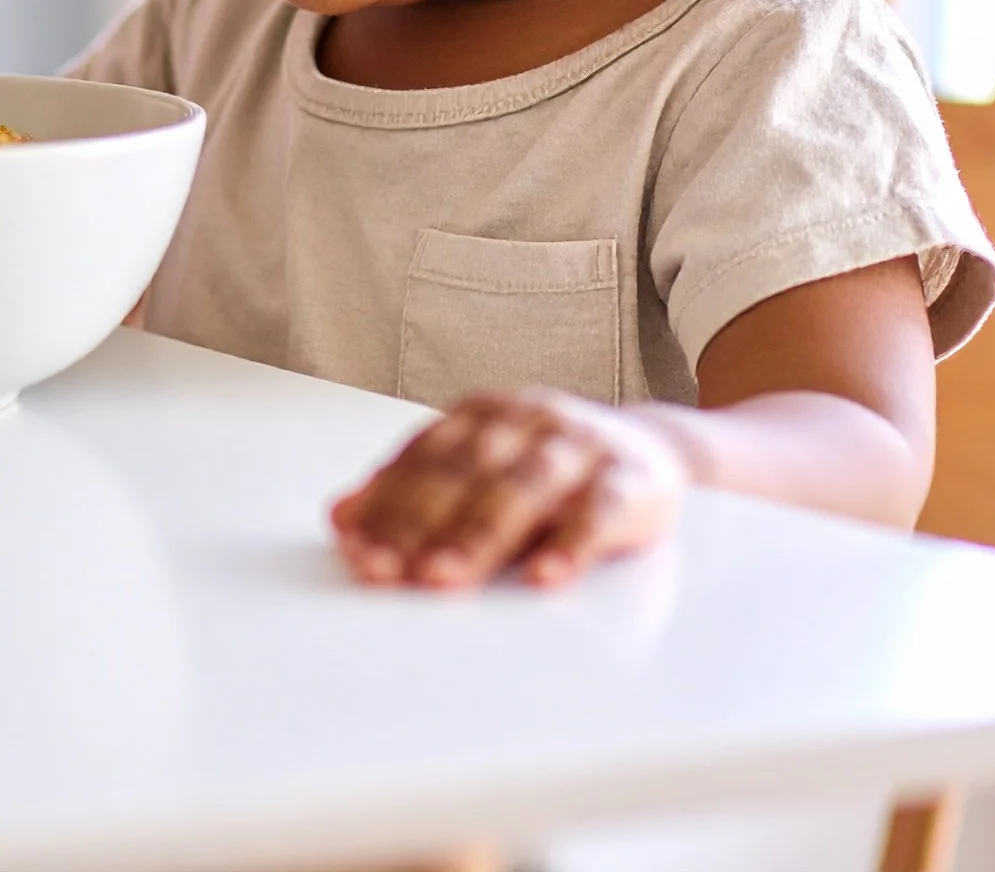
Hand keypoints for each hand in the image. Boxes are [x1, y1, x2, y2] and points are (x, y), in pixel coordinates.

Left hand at [330, 391, 688, 590]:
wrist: (654, 449)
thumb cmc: (550, 469)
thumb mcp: (481, 469)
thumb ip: (413, 490)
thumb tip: (340, 518)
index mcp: (481, 416)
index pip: (423, 458)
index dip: (385, 502)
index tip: (355, 548)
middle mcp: (526, 420)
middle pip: (465, 472)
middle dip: (420, 523)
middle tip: (387, 570)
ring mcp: (579, 447)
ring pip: (523, 487)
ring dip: (478, 536)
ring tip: (444, 578)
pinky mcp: (632, 480)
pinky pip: (600, 511)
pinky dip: (571, 543)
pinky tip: (544, 576)